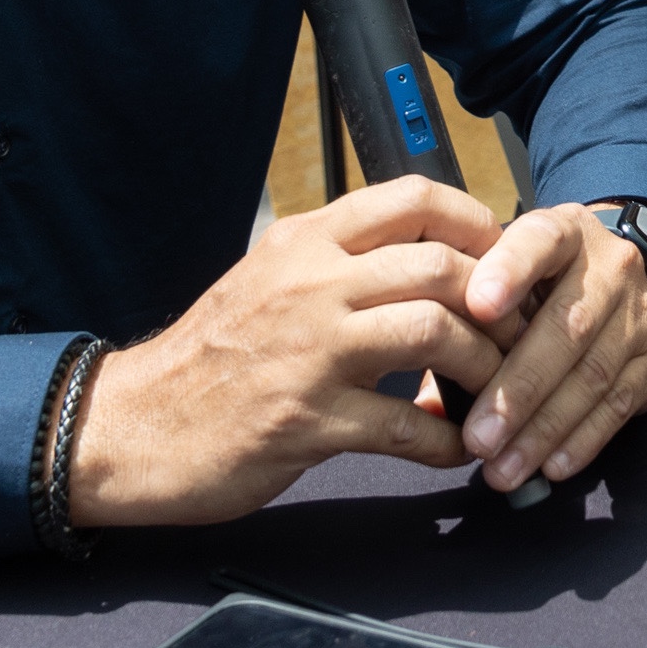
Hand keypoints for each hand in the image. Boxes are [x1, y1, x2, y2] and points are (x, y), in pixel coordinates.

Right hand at [68, 175, 508, 527]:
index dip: (476, 224)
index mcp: (305, 241)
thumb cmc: (212, 356)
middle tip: (515, 336)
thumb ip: (337, 261)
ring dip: (483, 367)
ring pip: (434, 333)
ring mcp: (310, 352)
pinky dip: (445, 440)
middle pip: (441, 266)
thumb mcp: (268, 278)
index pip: (412, 199)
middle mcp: (310, 283)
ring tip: (493, 390)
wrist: (131, 427)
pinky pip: (404, 427)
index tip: (504, 259)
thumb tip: (423, 255)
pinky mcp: (306, 421)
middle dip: (496, 304)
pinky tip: (454, 448)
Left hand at [458, 204, 646, 492]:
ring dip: (545, 430)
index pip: (539, 241)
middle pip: (567, 326)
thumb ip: (464, 323)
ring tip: (502, 469)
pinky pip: (620, 405)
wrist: (619, 277)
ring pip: (594, 374)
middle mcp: (611, 266)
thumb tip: (427, 405)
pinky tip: (550, 467)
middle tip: (479, 438)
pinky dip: (583, 441)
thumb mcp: (505, 275)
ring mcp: (640, 314)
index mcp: (563, 232)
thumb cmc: (538, 284)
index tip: (476, 306)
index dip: (510, 271)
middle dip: (519, 388)